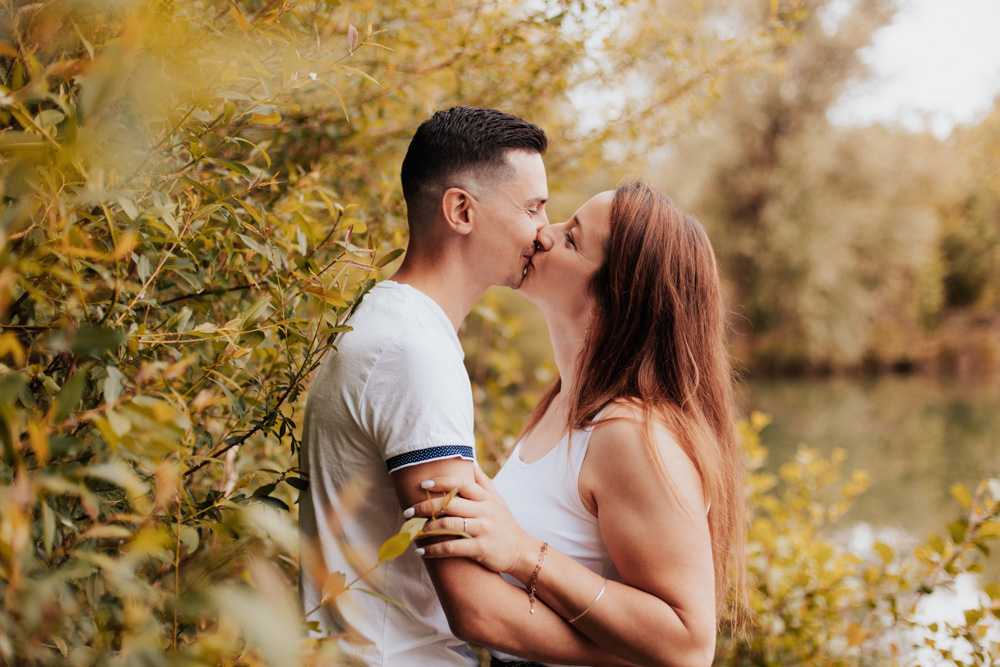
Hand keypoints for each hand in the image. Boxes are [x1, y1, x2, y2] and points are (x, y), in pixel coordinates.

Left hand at [404, 462, 538, 576]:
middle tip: (407, 511)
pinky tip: (422, 551)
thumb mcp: (496, 498)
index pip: (461, 484)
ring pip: (449, 524)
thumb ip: (481, 480)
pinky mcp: (481, 548)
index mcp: (485, 497)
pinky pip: (453, 548)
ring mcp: (483, 529)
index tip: (422, 484)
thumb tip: (469, 460)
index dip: (441, 482)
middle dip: (426, 506)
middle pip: (450, 503)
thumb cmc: (503, 522)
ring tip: (412, 532)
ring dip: (426, 528)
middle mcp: (485, 510)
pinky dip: (434, 550)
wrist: (521, 550)